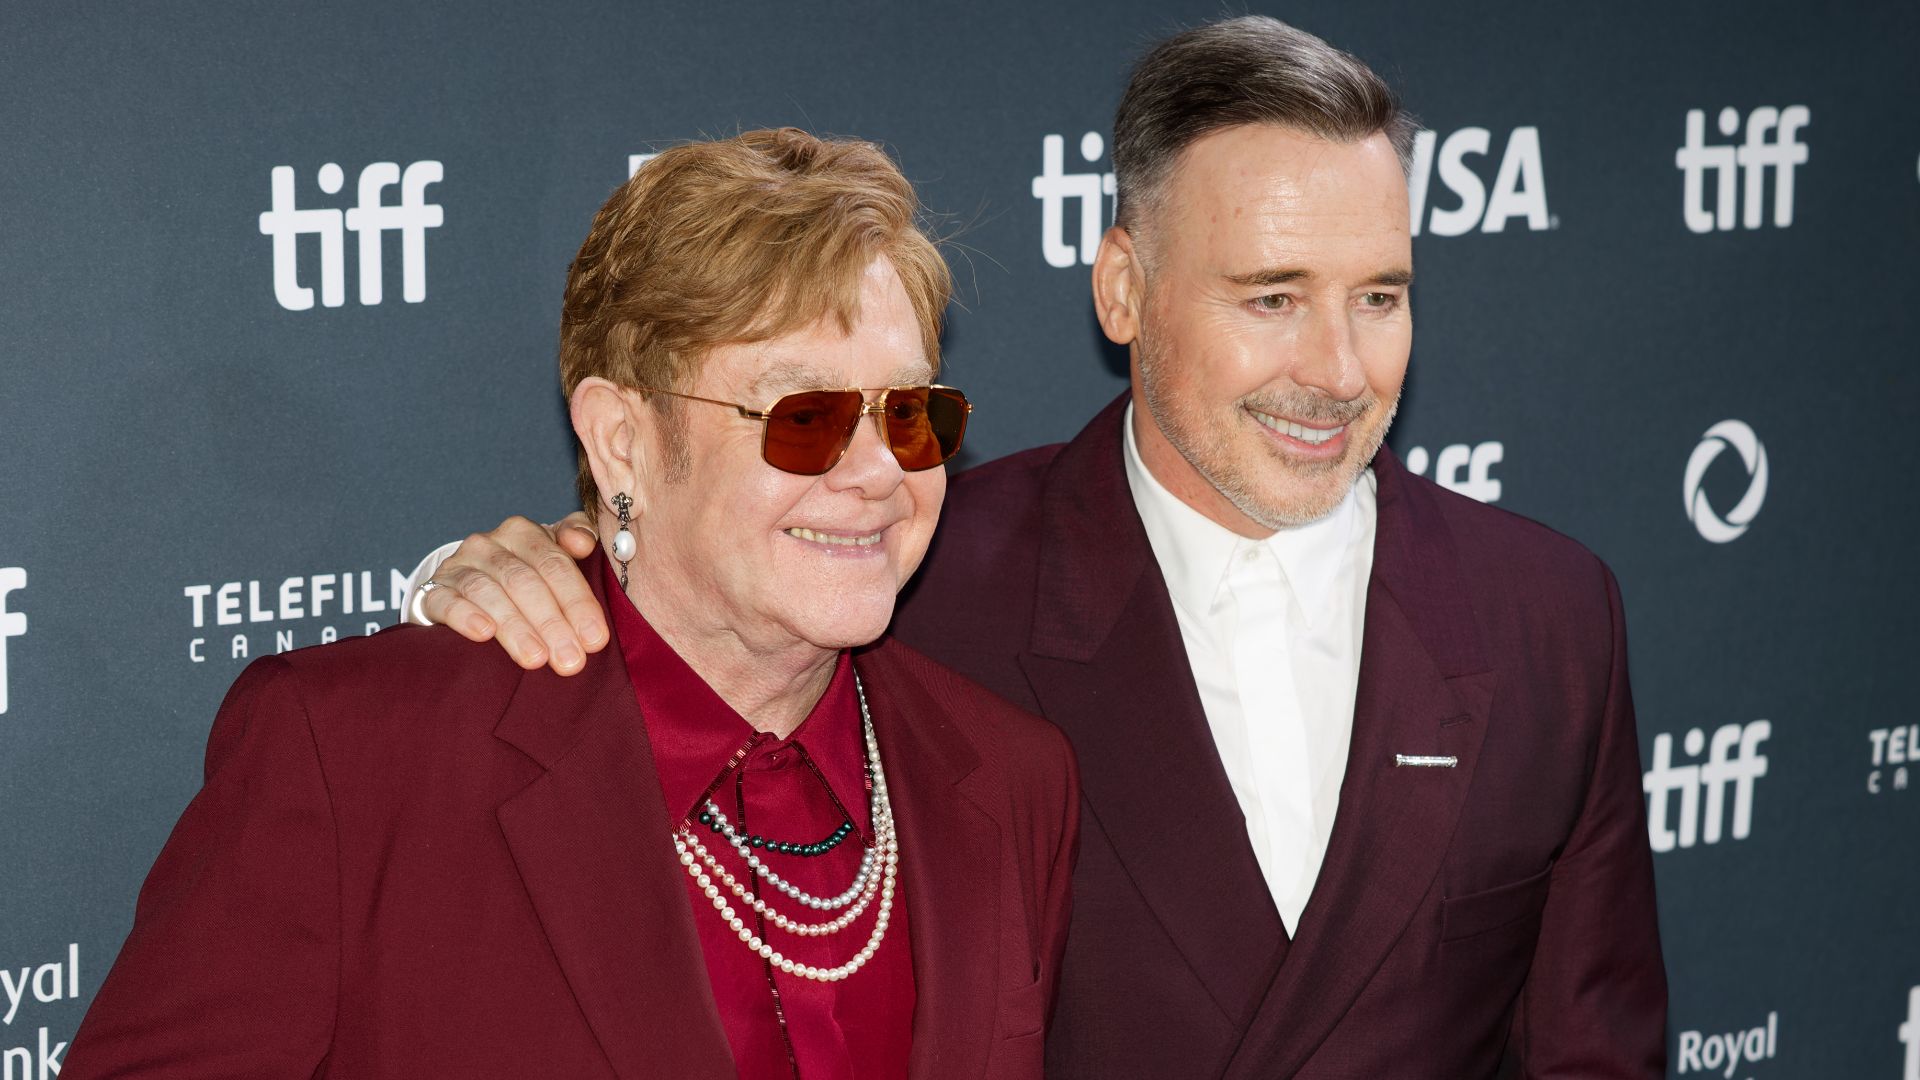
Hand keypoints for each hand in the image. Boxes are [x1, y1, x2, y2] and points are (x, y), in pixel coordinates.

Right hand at [421, 512, 604, 674]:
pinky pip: (446, 601)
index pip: (555, 564)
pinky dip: (466, 616)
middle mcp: (489, 544)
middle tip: (570, 660)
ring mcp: (458, 566)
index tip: (595, 639)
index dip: (578, 602)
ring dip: (516, 628)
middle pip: (525, 581)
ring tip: (536, 659)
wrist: (463, 588)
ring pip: (489, 592)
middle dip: (551, 623)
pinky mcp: (433, 590)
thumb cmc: (522, 575)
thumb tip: (584, 542)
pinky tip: (484, 634)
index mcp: (523, 532)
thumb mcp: (552, 556)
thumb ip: (577, 539)